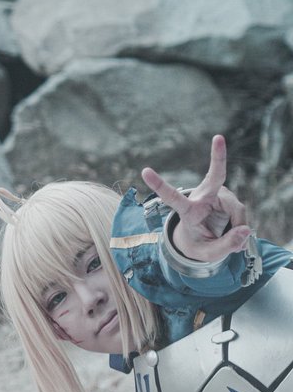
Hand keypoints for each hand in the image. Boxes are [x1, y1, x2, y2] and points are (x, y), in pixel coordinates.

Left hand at [141, 135, 250, 262]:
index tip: (145, 171)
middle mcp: (203, 198)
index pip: (172, 197)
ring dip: (236, 227)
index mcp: (188, 211)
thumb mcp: (208, 253)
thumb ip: (226, 245)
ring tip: (227, 238)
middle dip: (218, 157)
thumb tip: (245, 230)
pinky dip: (240, 225)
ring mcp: (218, 195)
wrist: (204, 240)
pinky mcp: (229, 197)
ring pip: (237, 211)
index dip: (159, 185)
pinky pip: (241, 213)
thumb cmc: (199, 245)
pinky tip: (233, 231)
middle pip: (214, 178)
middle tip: (218, 137)